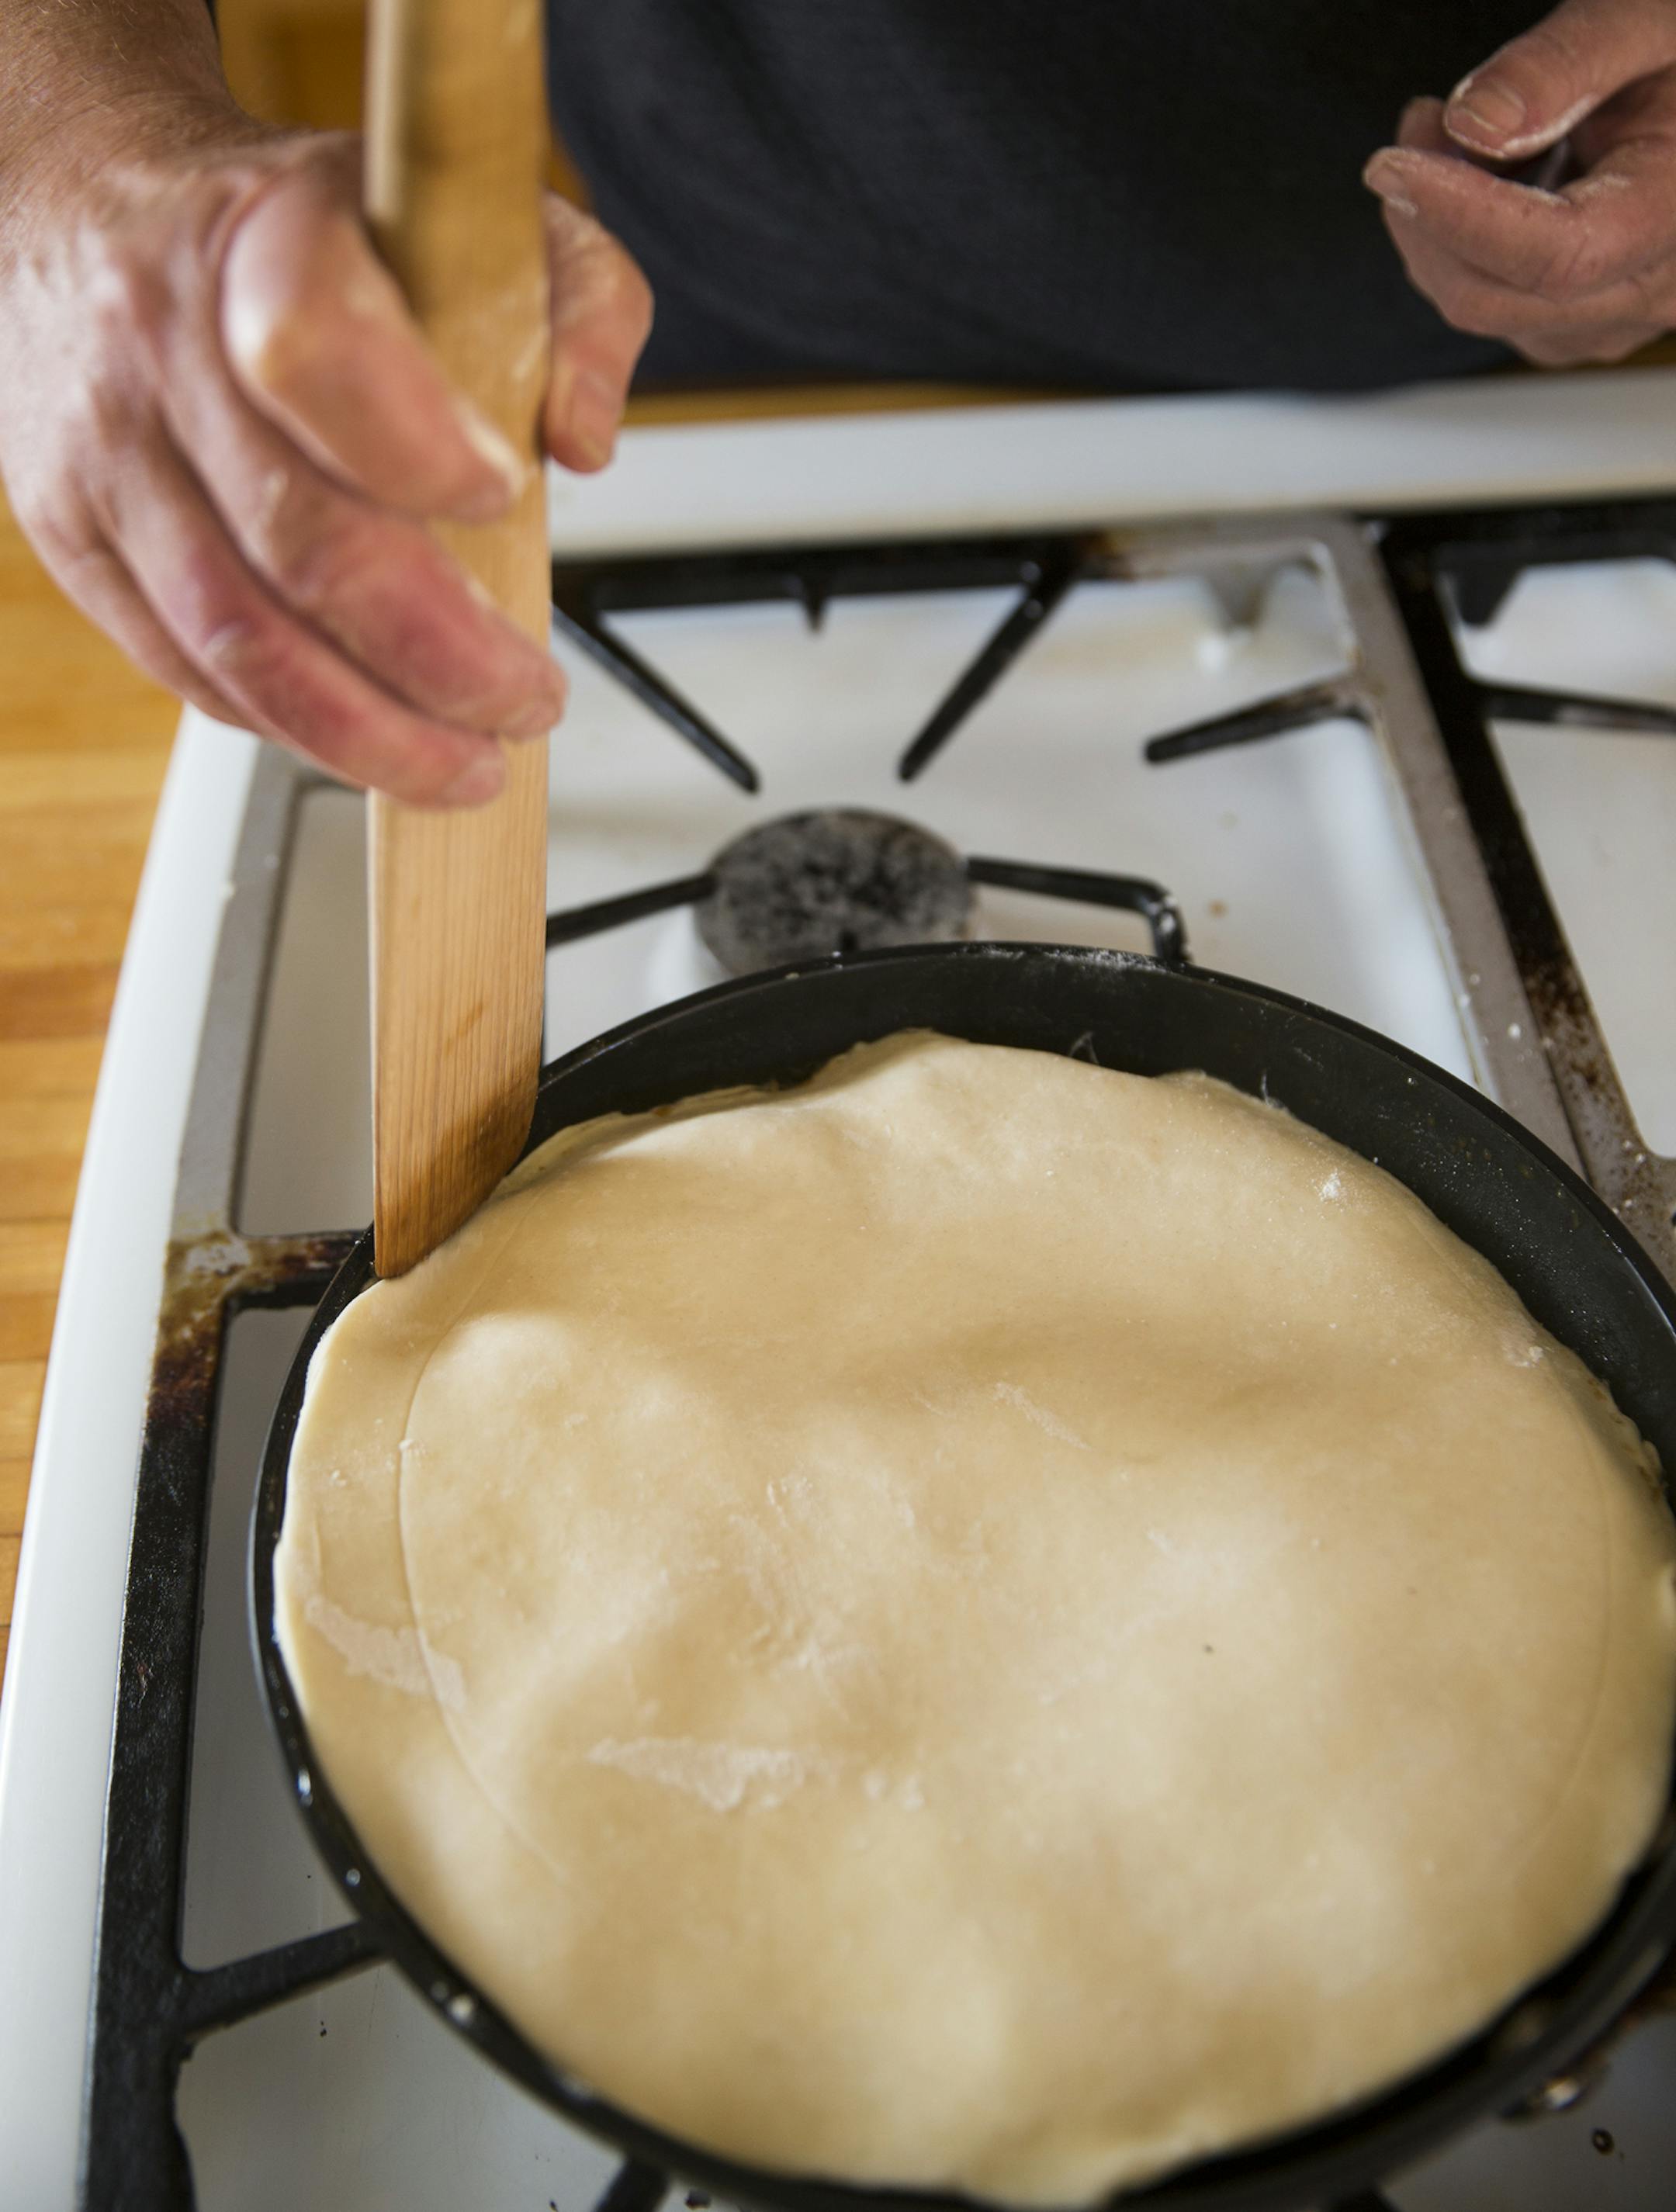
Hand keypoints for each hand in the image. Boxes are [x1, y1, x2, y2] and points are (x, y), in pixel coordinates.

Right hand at [0, 117, 651, 804]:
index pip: (319, 354)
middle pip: (298, 543)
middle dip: (439, 658)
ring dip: (371, 733)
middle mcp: (159, 346)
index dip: (418, 450)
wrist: (91, 221)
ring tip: (466, 763)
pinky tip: (370, 737)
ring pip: (236, 640)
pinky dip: (292, 726)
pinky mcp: (75, 540)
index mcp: (259, 243)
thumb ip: (576, 305)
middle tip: (524, 702)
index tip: (503, 496)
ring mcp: (106, 454)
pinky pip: (186, 669)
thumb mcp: (466, 215)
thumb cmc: (300, 237)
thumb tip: (584, 437)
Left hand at [1364, 0, 1675, 365]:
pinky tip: (1484, 176)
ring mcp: (1614, 317)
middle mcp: (1653, 288)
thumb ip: (1564, 65)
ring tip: (1456, 130)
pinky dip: (1461, 245)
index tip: (1391, 164)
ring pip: (1482, 307)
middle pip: (1495, 296)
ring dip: (1438, 228)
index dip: (1458, 215)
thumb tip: (1473, 125)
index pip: (1554, 255)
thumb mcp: (1644, 20)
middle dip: (1429, 215)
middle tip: (1422, 120)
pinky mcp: (1581, 320)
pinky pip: (1494, 305)